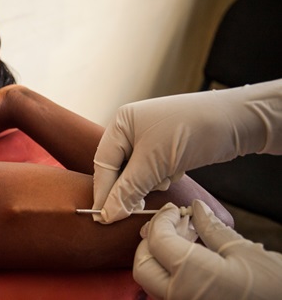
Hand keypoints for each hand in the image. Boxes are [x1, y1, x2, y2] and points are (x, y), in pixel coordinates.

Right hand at [92, 79, 281, 222]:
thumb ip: (127, 190)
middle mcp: (131, 129)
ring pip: (136, 173)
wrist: (235, 120)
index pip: (103, 164)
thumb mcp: (154, 163)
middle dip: (130, 188)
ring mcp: (149, 138)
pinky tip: (176, 172)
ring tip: (166, 178)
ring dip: (149, 183)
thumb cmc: (190, 130)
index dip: (104, 192)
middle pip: (118, 169)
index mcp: (121, 123)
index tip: (104, 219)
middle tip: (137, 208)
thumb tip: (107, 214)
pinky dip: (162, 177)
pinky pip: (153, 171)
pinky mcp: (166, 148)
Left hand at [133, 200, 281, 299]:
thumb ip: (212, 229)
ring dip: (160, 255)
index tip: (171, 209)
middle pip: (143, 265)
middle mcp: (179, 296)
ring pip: (153, 280)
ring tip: (186, 235)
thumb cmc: (273, 288)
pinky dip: (170, 270)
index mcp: (191, 276)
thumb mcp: (244, 252)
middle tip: (170, 223)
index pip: (157, 241)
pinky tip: (191, 254)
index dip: (161, 220)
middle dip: (151, 240)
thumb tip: (196, 208)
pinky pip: (167, 290)